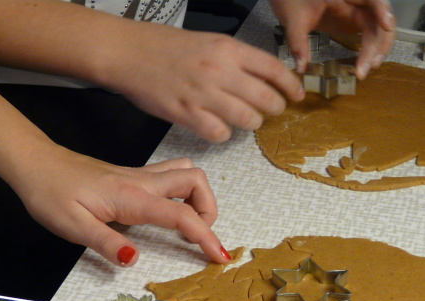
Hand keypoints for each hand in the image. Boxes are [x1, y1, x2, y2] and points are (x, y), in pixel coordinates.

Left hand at [9, 147, 230, 266]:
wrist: (35, 163)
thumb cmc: (50, 194)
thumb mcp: (72, 226)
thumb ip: (106, 243)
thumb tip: (134, 260)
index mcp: (133, 198)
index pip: (182, 216)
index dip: (206, 237)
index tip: (219, 257)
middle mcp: (143, 182)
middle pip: (196, 182)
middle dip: (209, 210)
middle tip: (198, 237)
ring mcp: (140, 176)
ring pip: (187, 173)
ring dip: (198, 197)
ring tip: (188, 225)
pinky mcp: (134, 176)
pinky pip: (172, 175)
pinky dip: (184, 192)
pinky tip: (169, 211)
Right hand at [99, 24, 304, 142]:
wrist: (127, 52)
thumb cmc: (164, 45)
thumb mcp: (207, 41)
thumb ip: (234, 59)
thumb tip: (260, 77)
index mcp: (227, 48)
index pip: (273, 69)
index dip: (290, 85)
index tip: (297, 94)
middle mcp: (219, 71)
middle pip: (266, 99)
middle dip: (275, 108)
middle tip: (271, 110)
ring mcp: (203, 95)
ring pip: (248, 119)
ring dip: (252, 123)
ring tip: (245, 119)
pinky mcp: (186, 114)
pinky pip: (219, 133)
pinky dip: (223, 134)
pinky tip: (218, 127)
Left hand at [268, 0, 395, 77]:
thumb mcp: (293, 18)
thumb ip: (298, 42)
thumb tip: (302, 68)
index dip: (382, 10)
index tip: (386, 26)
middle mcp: (356, 0)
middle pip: (379, 18)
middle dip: (379, 42)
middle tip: (370, 65)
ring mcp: (356, 11)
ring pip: (377, 29)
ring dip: (376, 49)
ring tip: (364, 70)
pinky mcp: (353, 21)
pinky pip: (369, 34)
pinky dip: (368, 50)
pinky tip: (362, 65)